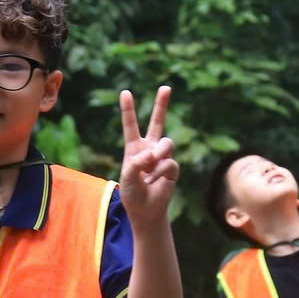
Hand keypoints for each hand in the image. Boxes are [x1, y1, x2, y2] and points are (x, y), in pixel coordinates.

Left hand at [118, 85, 178, 223]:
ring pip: (167, 143)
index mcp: (134, 147)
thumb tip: (153, 155)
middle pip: (158, 122)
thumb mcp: (127, 177)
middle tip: (166, 87)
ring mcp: (162, 157)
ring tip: (151, 164)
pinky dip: (159, 173)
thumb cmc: (133, 193)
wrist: (146, 210)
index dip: (128, 109)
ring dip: (158, 154)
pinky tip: (154, 181)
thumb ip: (136, 163)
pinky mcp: (172, 167)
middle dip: (162, 104)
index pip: (131, 125)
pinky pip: (168, 163)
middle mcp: (149, 148)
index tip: (125, 92)